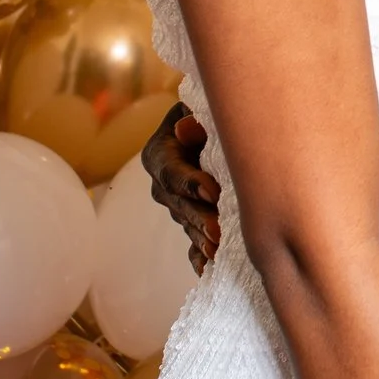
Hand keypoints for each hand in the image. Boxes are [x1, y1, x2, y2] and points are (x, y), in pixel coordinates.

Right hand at [142, 100, 219, 272]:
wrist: (213, 130)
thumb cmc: (211, 114)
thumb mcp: (200, 107)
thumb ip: (196, 118)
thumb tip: (186, 128)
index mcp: (160, 153)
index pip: (172, 171)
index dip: (190, 182)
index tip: (212, 191)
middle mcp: (162, 184)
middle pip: (179, 204)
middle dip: (200, 218)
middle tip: (218, 230)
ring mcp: (175, 206)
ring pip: (188, 225)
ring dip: (202, 239)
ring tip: (218, 250)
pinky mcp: (190, 222)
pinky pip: (192, 243)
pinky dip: (199, 258)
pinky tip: (209, 271)